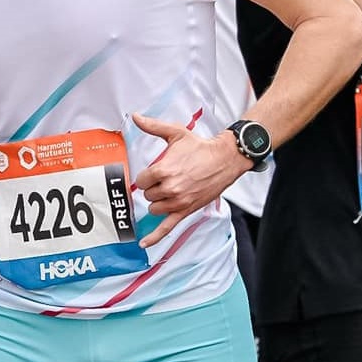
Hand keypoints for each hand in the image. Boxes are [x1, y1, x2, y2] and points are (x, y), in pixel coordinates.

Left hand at [130, 114, 248, 247]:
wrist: (226, 159)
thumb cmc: (200, 147)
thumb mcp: (175, 133)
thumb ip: (153, 127)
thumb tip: (136, 117)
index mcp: (163, 170)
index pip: (141, 180)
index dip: (147, 176)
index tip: (156, 171)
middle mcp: (169, 188)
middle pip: (148, 195)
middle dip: (154, 187)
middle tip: (167, 178)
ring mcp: (178, 202)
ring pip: (155, 209)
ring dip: (158, 201)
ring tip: (170, 190)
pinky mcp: (187, 211)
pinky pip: (167, 228)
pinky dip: (154, 238)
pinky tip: (143, 244)